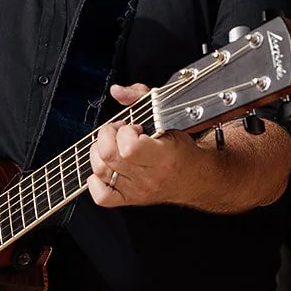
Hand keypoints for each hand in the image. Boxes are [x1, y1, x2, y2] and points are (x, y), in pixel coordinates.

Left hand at [87, 83, 200, 208]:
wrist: (194, 178)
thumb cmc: (181, 149)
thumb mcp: (168, 117)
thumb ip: (141, 97)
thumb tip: (117, 91)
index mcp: (163, 157)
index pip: (129, 148)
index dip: (125, 132)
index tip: (134, 126)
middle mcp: (148, 177)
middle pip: (109, 156)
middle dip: (107, 135)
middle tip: (118, 131)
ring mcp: (137, 190)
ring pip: (101, 171)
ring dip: (99, 152)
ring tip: (112, 145)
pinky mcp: (130, 199)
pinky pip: (101, 196)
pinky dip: (95, 181)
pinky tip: (106, 168)